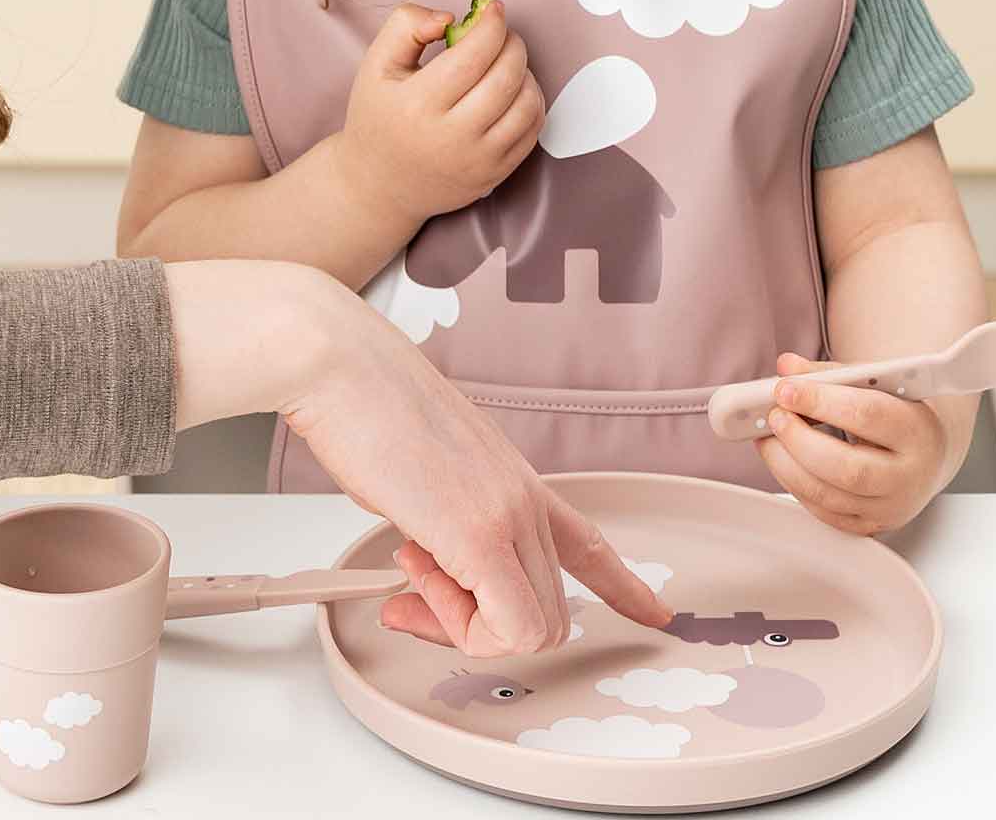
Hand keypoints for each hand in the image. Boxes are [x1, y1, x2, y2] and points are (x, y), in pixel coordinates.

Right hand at [281, 275, 673, 656]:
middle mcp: (524, 495)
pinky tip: (413, 570)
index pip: (587, 542)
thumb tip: (432, 563)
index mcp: (514, 476)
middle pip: (546, 610)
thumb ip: (443, 519)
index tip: (654, 610)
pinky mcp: (477, 534)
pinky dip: (458, 628)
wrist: (341, 365)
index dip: (625, 586)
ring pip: (530, 628)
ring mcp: (507, 514)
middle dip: (480, 622)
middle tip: (418, 589)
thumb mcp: (423, 468)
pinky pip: (504, 629)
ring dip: (461, 621)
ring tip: (409, 562)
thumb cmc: (362, 403)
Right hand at [336, 0, 543, 231]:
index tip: (494, 9)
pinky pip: (533, 131)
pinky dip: (532, 101)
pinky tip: (513, 90)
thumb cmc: (377, 118)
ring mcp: (478, 160)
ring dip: (526, 72)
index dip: (491, 26)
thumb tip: (452, 18)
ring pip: (527, 104)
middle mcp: (451, 137)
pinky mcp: (496, 175)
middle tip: (501, 33)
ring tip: (507, 62)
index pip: (472, 56)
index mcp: (418, 104)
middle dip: (512, 44)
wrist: (379, 184)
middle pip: (505, 78)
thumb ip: (406, 25)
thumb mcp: (376, 64)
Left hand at [754, 351, 949, 535]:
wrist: (927, 452)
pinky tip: (782, 460)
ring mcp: (890, 507)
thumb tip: (787, 366)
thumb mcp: (871, 384)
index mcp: (915, 430)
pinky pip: (822, 512)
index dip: (819, 401)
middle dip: (799, 440)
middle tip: (774, 416)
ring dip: (786, 464)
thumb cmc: (896, 413)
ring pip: (829, 496)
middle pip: (847, 468)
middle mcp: (909, 476)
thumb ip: (827, 374)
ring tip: (766, 437)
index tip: (785, 390)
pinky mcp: (870, 525)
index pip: (865, 415)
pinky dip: (793, 484)